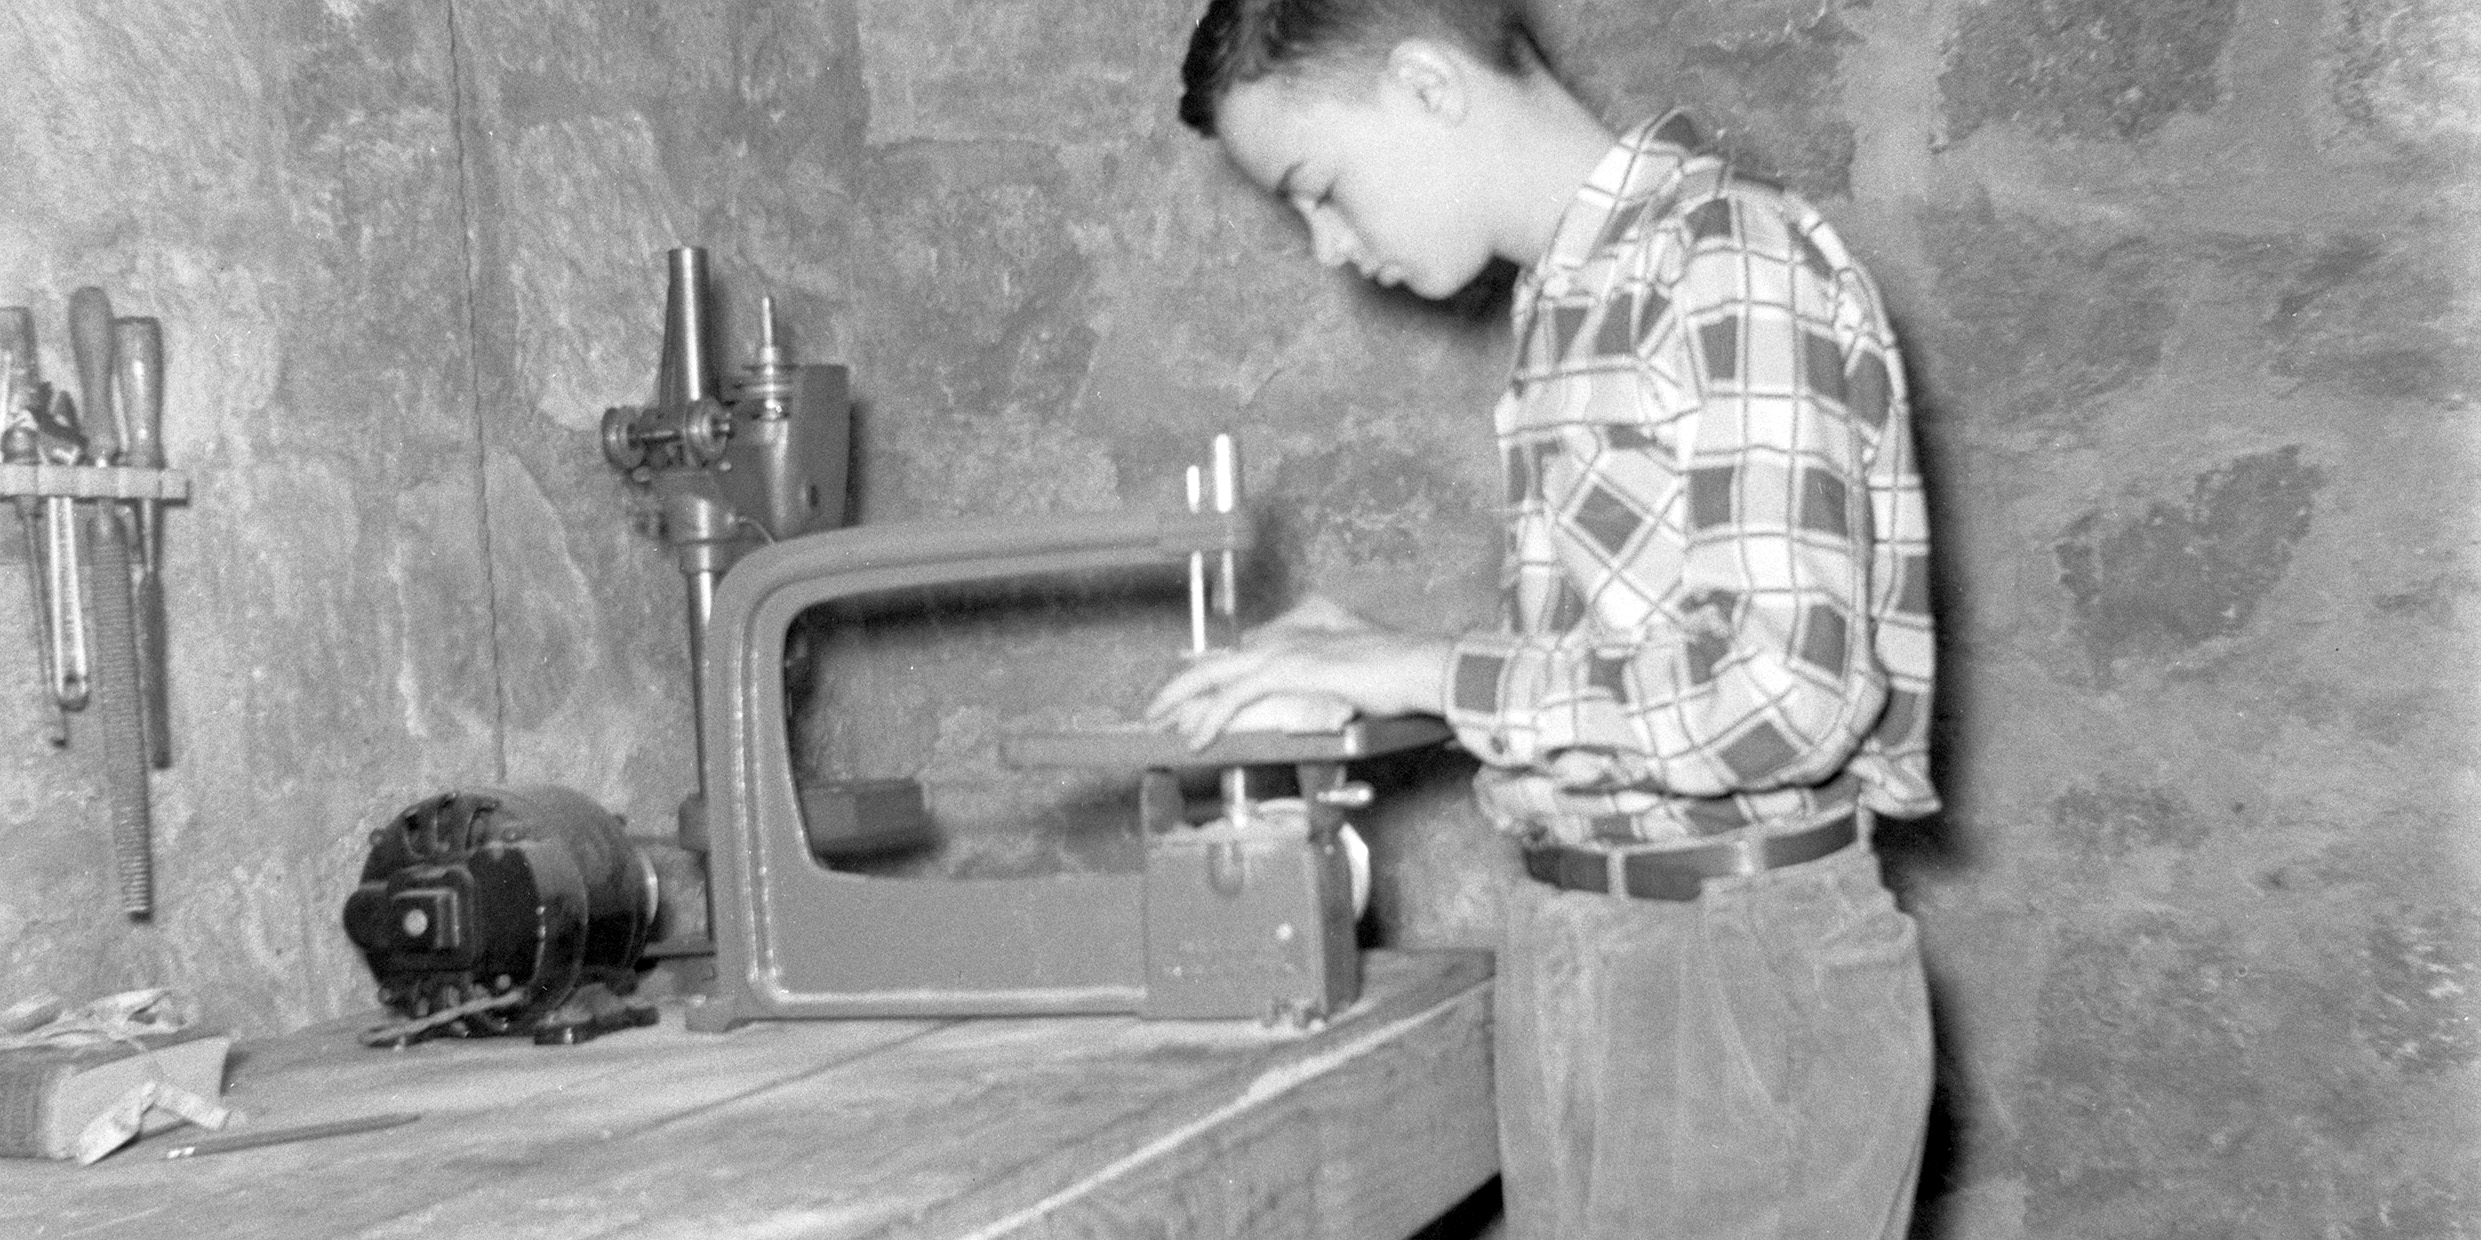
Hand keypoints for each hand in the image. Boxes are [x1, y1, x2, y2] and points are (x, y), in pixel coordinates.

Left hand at [1146, 600, 1450, 748]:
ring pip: (1215, 674)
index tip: (1195, 693)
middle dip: (1182, 685)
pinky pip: (1234, 697)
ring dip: (1182, 701)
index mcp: (1306, 619)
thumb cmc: (1399, 672)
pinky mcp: (1285, 670)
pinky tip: (1195, 737)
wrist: (1419, 667)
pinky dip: (1210, 718)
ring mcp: (1285, 648)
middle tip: (1157, 707)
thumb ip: (1330, 668)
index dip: (1217, 675)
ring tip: (1160, 722)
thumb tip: (1308, 685)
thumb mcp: (1357, 665)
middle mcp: (1289, 629)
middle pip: (1220, 659)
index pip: (1247, 649)